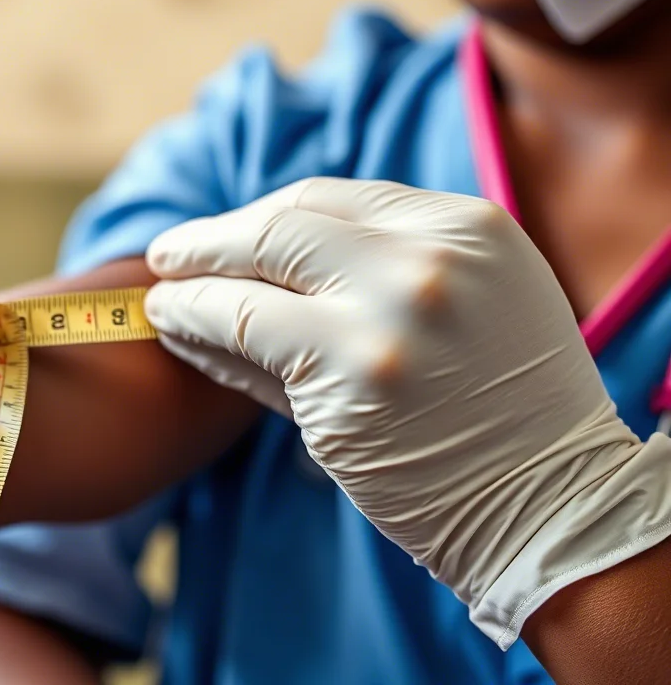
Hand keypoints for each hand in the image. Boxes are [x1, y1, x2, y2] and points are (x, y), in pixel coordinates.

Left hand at [144, 177, 670, 644]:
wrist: (546, 506)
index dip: (263, 216)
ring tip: (159, 298)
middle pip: (285, 221)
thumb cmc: (498, 415)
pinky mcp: (349, 373)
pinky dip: (195, 324)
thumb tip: (263, 262)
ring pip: (252, 270)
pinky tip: (174, 329)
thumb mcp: (466, 309)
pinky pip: (241, 329)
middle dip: (213, 237)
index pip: (331, 200)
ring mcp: (388, 311)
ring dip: (192, 281)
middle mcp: (429, 255)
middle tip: (168, 254)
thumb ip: (377, 274)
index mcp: (466, 226)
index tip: (225, 234)